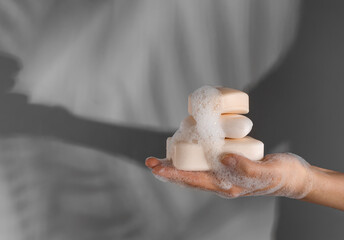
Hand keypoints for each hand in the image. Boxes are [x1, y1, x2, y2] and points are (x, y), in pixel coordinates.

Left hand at [145, 153, 313, 198]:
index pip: (194, 180)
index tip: (157, 167)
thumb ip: (248, 168)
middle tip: (150, 162)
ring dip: (177, 164)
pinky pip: (205, 162)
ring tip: (160, 157)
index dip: (174, 173)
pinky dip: (192, 156)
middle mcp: (221, 182)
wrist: (293, 177)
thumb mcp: (268, 172)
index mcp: (228, 186)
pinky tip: (186, 147)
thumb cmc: (282, 175)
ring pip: (194, 171)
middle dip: (168, 170)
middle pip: (188, 177)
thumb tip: (224, 157)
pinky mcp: (228, 164)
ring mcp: (223, 174)